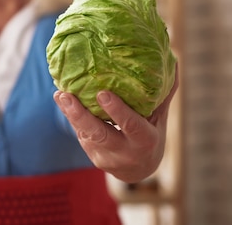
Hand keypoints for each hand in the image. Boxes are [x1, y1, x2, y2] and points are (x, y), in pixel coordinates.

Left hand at [53, 68, 178, 182]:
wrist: (139, 170)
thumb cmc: (151, 134)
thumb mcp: (159, 118)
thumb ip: (162, 94)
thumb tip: (172, 61)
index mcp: (145, 141)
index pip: (131, 126)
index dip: (117, 111)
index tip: (102, 93)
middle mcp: (125, 152)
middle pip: (99, 134)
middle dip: (81, 115)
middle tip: (66, 95)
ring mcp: (106, 156)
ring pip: (85, 134)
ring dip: (70, 113)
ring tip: (59, 94)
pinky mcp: (92, 155)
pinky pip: (80, 134)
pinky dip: (71, 116)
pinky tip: (61, 98)